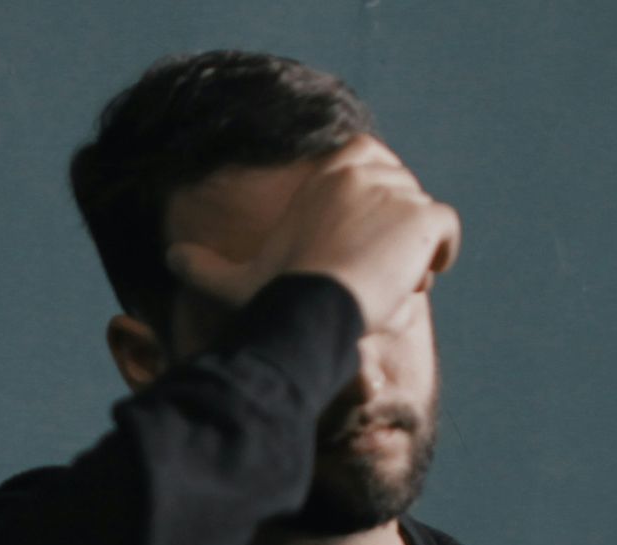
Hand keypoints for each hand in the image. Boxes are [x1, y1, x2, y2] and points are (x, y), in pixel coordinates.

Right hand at [165, 135, 461, 333]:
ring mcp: (396, 189)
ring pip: (422, 217)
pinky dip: (440, 253)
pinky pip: (447, 229)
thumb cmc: (274, 295)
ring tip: (389, 284)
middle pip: (401, 193)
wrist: (311, 307)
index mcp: (328, 171)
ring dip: (413, 250)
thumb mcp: (234, 280)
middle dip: (394, 230)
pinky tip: (419, 277)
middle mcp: (364, 169)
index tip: (361, 242)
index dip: (372, 203)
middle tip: (373, 272)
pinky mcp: (423, 216)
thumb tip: (169, 259)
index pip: (371, 164)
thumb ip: (203, 267)